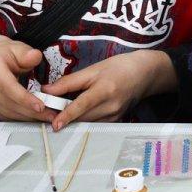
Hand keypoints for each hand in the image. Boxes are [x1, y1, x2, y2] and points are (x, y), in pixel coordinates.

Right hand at [0, 35, 52, 122]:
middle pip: (8, 103)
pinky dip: (19, 118)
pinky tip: (33, 116)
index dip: (24, 98)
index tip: (41, 106)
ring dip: (27, 117)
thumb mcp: (19, 48)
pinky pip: (3, 115)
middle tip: (50, 115)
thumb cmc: (7, 53)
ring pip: (6, 112)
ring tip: (45, 117)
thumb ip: (27, 53)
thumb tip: (35, 56)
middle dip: (30, 111)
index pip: (8, 86)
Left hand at [42, 51, 170, 129]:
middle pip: (82, 117)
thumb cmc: (119, 67)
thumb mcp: (93, 69)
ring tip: (61, 112)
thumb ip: (69, 81)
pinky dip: (84, 120)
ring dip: (73, 120)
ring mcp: (115, 115)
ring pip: (87, 122)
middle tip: (48, 113)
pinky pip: (95, 123)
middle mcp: (111, 106)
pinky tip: (78, 113)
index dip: (67, 114)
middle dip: (65, 117)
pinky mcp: (116, 120)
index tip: (55, 124)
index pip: (83, 105)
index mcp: (105, 90)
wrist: (145, 73)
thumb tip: (47, 91)